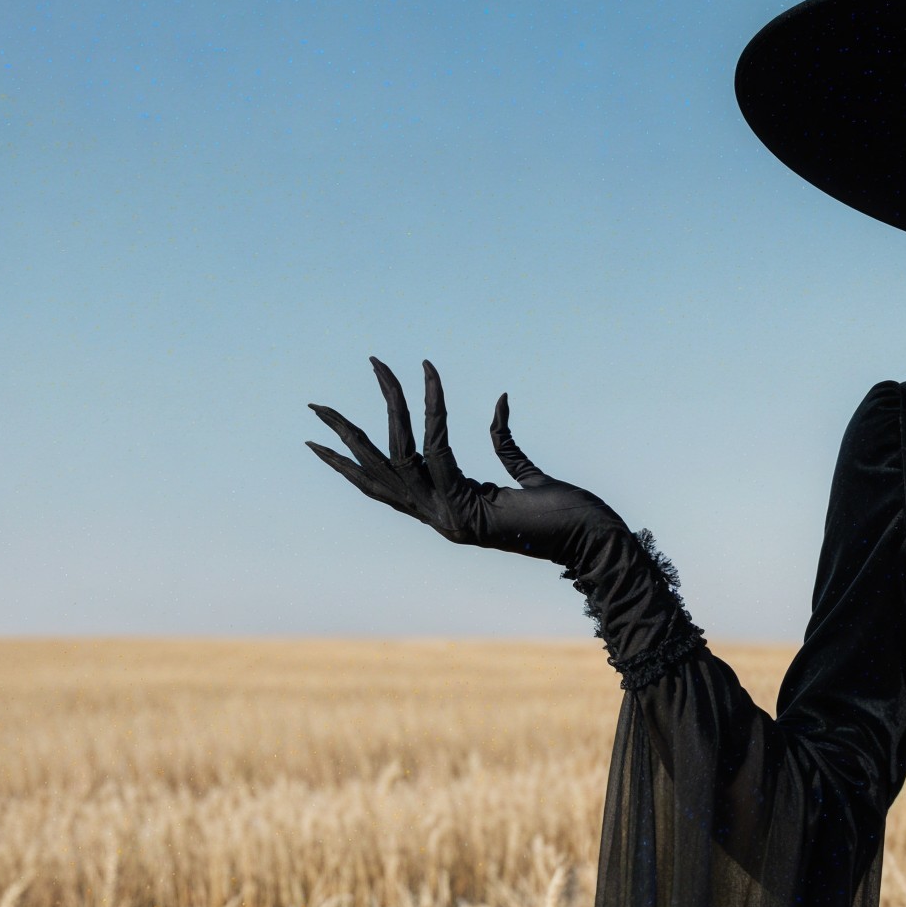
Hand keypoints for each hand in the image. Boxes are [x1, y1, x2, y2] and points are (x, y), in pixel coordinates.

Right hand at [306, 358, 628, 567]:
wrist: (591, 541)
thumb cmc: (568, 513)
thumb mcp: (526, 474)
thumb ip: (505, 443)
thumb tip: (497, 401)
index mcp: (446, 511)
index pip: (384, 487)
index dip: (349, 465)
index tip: (316, 443)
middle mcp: (438, 516)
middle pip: (377, 470)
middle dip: (345, 436)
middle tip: (314, 405)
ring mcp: (447, 515)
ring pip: (401, 452)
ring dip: (390, 403)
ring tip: (378, 365)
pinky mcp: (464, 505)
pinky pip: (439, 446)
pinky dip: (435, 406)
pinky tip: (430, 373)